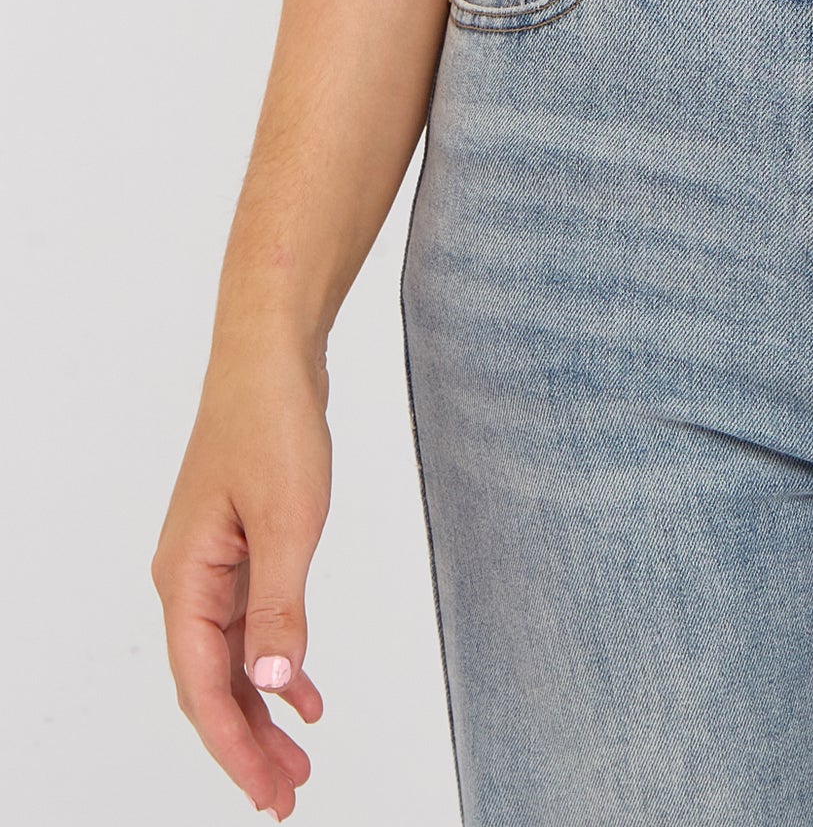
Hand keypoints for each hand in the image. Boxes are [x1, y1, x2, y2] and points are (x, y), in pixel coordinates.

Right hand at [152, 339, 330, 818]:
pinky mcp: (237, 546)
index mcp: (185, 579)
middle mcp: (186, 579)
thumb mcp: (288, 521)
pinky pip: (247, 626)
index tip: (267, 796)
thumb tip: (268, 689)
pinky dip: (273, 662)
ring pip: (229, 660)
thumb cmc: (272, 424)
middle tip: (286, 797)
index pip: (202, 688)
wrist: (272, 354)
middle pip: (209, 685)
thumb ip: (278, 610)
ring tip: (297, 761)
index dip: (234, 749)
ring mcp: (210, 563)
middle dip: (246, 746)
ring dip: (260, 711)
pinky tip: (303, 690)